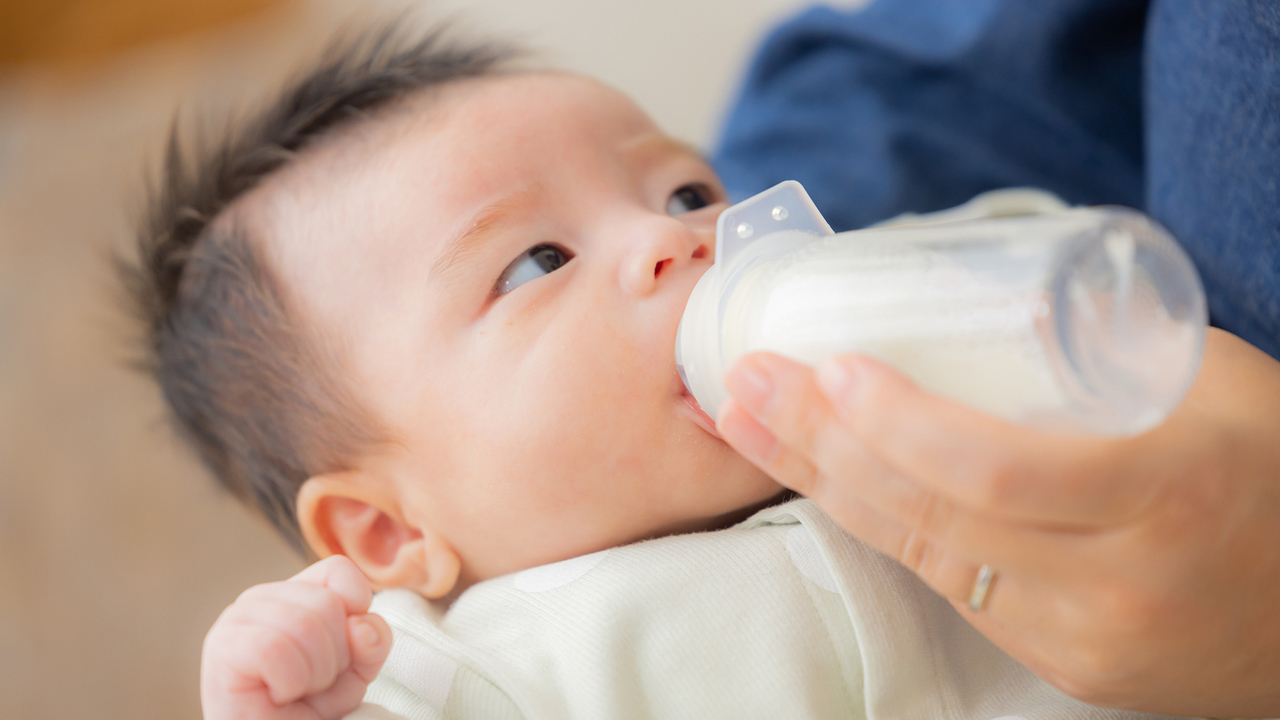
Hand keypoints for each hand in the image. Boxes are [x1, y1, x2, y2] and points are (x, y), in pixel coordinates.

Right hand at [201, 555, 392, 719]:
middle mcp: (261, 597)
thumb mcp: (355, 671)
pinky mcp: (222, 646)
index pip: (338, 570)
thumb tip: (362, 625)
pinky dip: (290, 682)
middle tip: (312, 683)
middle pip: (327, 602)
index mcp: (293, 592)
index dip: (356, 611)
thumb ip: (371, 642)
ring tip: (294, 691)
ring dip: (314, 673)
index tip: (343, 654)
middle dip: (335, 656)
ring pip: (304, 623)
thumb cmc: (306, 707)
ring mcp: (236, 618)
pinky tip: (277, 694)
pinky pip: (275, 648)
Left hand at [716, 329, 1279, 716]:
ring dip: (825, 486)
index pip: (999, 470)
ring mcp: (1083, 636)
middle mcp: (1115, 583)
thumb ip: (1110, 346)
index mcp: (1164, 495)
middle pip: (933, 514)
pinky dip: (881, 527)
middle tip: (747, 384)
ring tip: (752, 426)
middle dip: (822, 445)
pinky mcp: (1064, 663)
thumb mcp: (1221, 386)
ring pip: (924, 555)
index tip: (828, 368)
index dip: (900, 424)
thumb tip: (983, 290)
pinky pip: (952, 587)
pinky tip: (824, 482)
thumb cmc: (1279, 469)